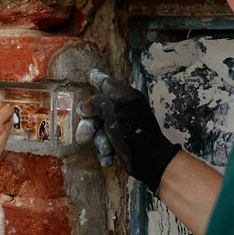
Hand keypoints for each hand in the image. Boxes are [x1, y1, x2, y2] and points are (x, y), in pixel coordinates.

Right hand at [77, 70, 178, 192]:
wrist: (150, 160)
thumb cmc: (132, 131)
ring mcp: (122, 126)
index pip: (108, 84)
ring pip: (99, 129)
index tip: (91, 74)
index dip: (98, 79)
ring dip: (101, 141)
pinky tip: (109, 157)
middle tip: (84, 134)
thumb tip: (83, 107)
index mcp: (125, 97)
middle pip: (97, 110)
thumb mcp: (113, 111)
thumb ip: (96, 103)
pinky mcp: (122, 142)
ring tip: (107, 149)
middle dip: (90, 125)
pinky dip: (106, 152)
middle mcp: (123, 109)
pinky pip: (106, 143)